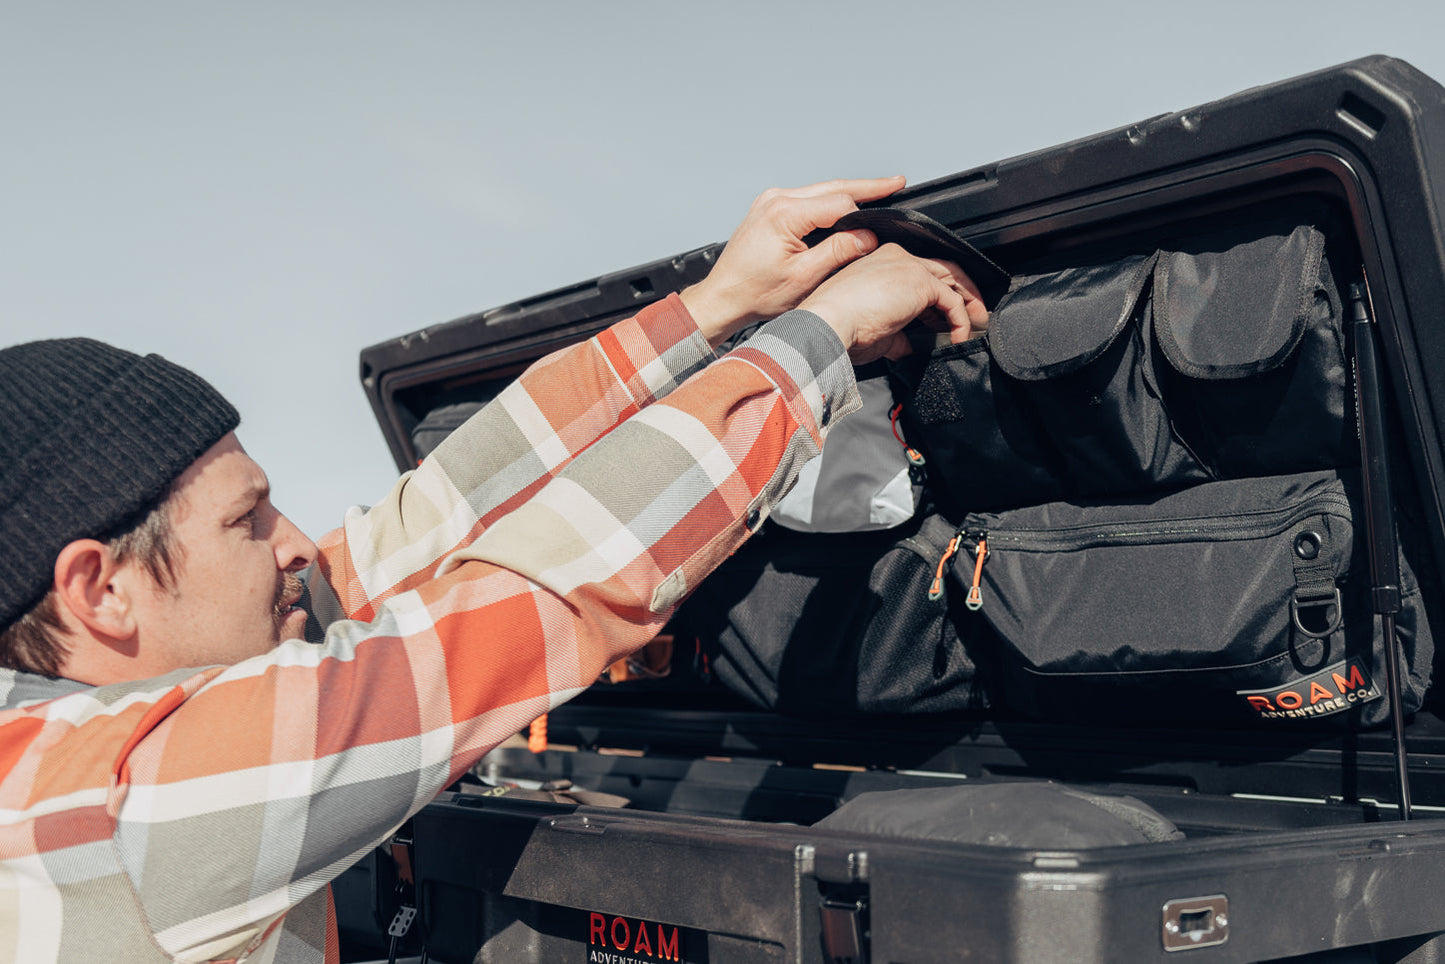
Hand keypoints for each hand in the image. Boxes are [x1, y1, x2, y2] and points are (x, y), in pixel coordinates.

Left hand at [680, 176, 906, 346]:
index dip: (865, 212)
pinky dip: (828, 201)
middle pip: (832, 187)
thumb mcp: (804, 277)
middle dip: (866, 187)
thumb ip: (838, 252)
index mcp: (784, 214)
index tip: (885, 219)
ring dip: (848, 192)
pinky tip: (845, 203)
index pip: (838, 203)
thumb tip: (867, 235)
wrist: (723, 297)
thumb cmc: (755, 293)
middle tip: (895, 183)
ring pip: (820, 190)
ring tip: (878, 190)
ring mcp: (770, 201)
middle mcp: (776, 200)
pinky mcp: (769, 207)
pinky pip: (806, 198)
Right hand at [798, 244, 988, 364]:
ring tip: (976, 325)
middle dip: (962, 293)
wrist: (827, 324)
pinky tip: (959, 336)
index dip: (936, 296)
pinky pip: (952, 300)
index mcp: (880, 262)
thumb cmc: (838, 327)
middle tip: (973, 317)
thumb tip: (909, 346)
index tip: (942, 319)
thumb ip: (897, 334)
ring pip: (953, 277)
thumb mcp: (873, 329)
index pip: (919, 272)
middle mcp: (896, 256)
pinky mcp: (920, 281)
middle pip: (942, 269)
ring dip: (969, 302)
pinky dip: (961, 319)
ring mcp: (909, 265)